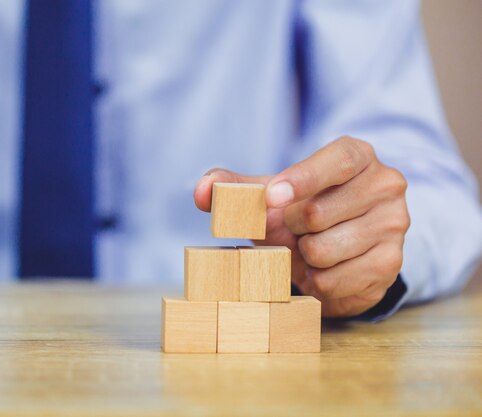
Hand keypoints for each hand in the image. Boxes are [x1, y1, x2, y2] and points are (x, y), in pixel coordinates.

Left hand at [194, 137, 409, 316]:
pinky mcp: (392, 263)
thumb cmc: (302, 209)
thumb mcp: (272, 193)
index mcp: (357, 156)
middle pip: (318, 213)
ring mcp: (394, 225)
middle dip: (291, 228)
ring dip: (303, 257)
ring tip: (310, 247)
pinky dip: (316, 280)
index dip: (301, 179)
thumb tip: (201, 191)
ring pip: (324, 250)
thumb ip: (235, 187)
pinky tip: (322, 267)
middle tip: (294, 229)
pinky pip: (334, 280)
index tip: (271, 198)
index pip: (337, 161)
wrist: (342, 244)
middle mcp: (385, 185)